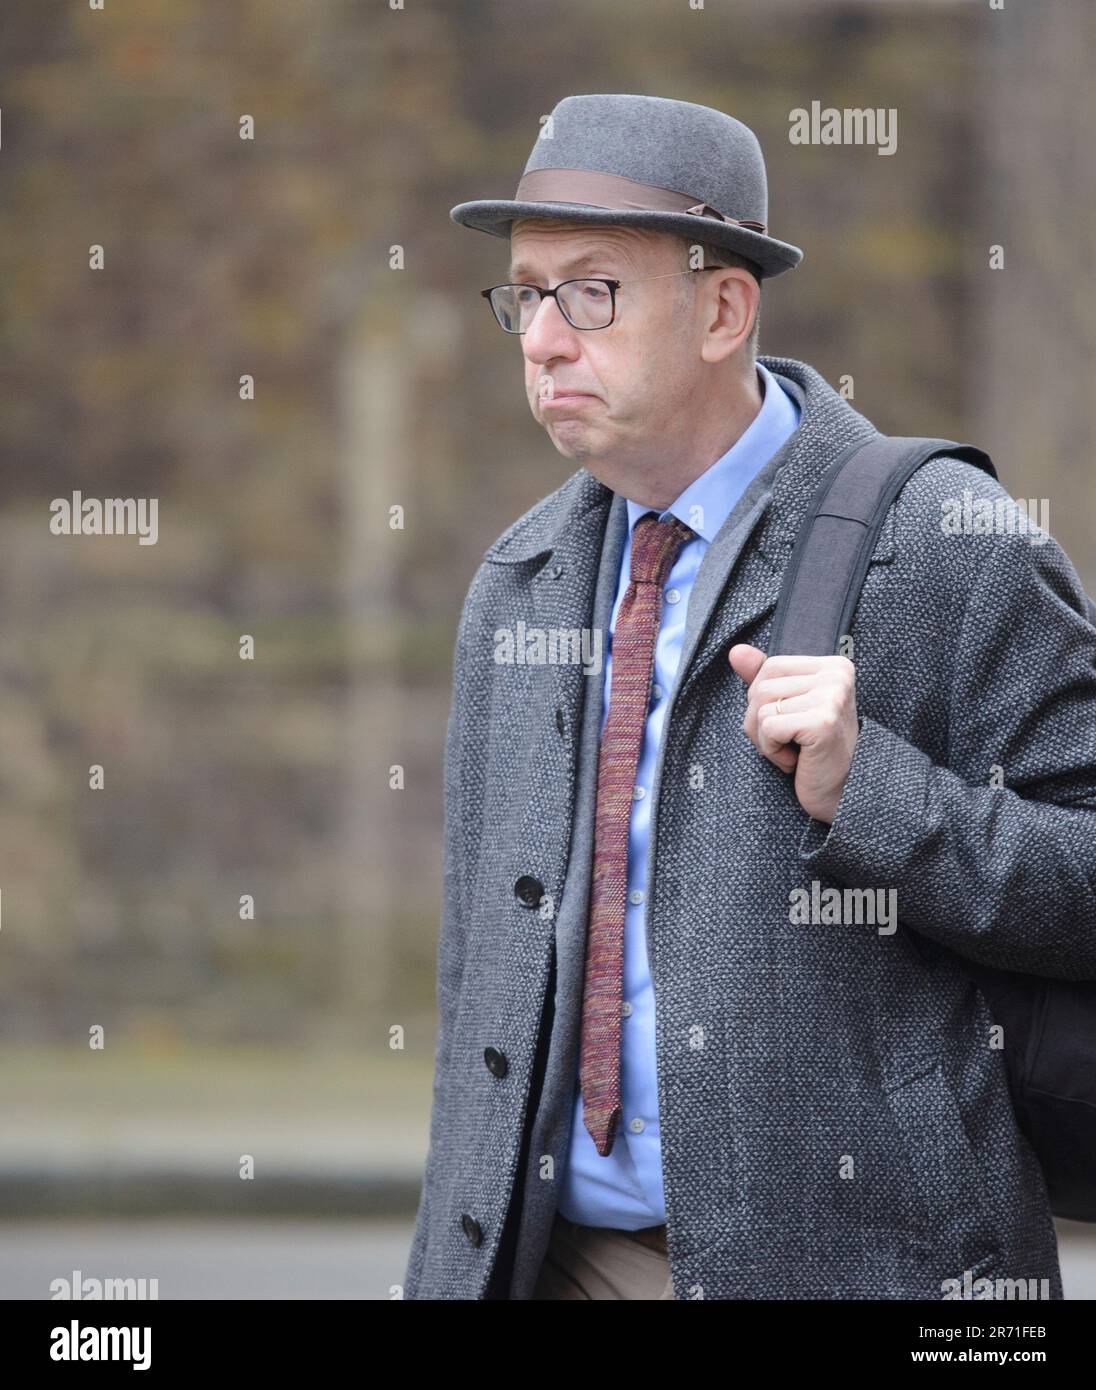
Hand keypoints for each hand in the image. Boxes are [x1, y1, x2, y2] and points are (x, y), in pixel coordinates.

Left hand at [729, 643, 859, 824]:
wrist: (842, 795)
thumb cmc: (814, 753)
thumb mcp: (789, 709)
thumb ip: (764, 678)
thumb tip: (736, 651)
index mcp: (834, 666)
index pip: (771, 668)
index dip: (764, 701)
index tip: (791, 725)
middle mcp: (837, 676)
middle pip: (763, 687)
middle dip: (760, 722)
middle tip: (789, 744)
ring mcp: (832, 696)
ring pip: (762, 708)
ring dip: (766, 740)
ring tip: (794, 752)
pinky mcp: (822, 721)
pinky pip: (768, 727)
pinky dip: (772, 751)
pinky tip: (797, 761)